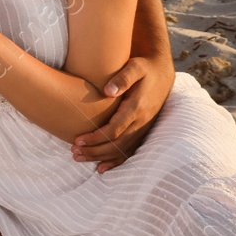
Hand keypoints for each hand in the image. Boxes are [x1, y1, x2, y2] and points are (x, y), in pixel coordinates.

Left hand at [71, 56, 171, 171]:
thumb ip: (123, 78)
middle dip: (94, 150)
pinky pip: (130, 150)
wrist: (162, 72)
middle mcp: (141, 121)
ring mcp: (143, 128)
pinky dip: (116, 161)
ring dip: (100, 157)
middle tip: (73, 153)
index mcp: (137, 108)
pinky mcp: (143, 130)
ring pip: (121, 150)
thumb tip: (108, 90)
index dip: (95, 137)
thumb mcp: (135, 67)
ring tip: (79, 158)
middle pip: (115, 144)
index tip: (77, 140)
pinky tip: (101, 168)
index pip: (114, 129)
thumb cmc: (144, 68)